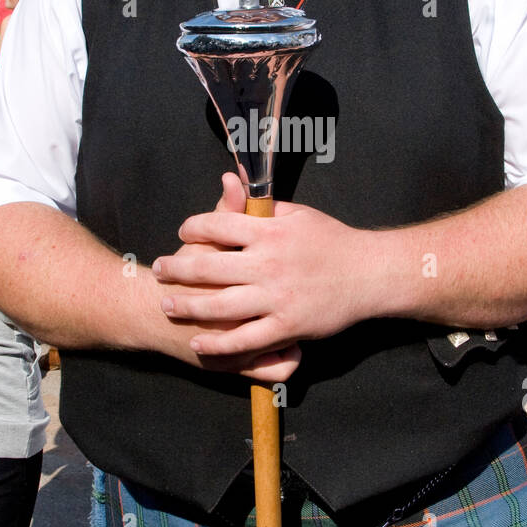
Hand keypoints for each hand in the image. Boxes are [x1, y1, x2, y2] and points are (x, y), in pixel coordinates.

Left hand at [152, 173, 375, 358]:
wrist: (369, 274)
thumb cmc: (332, 241)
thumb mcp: (297, 214)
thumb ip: (260, 206)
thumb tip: (230, 182)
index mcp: (269, 232)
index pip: (217, 225)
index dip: (193, 228)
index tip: (182, 232)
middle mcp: (267, 264)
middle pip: (207, 266)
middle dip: (177, 268)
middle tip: (158, 270)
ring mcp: (276, 297)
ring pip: (219, 306)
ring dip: (187, 306)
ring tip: (167, 304)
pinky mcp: (286, 326)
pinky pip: (245, 339)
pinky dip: (218, 344)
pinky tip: (199, 342)